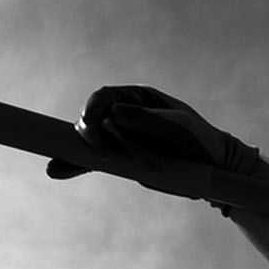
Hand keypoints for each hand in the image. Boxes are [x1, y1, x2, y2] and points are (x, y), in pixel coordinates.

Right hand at [45, 85, 262, 180]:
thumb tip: (114, 116)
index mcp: (138, 99)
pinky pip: (93, 160)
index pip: (105, 97)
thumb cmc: (199, 140)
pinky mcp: (119, 159)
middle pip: (93, 120)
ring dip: (78, 154)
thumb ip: (149, 121)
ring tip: (58, 167)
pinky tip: (57, 171)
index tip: (95, 127)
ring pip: (90, 142)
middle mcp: (125, 115)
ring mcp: (120, 137)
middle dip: (92, 137)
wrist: (211, 167)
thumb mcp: (179, 127)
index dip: (93, 110)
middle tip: (105, 156)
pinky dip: (76, 164)